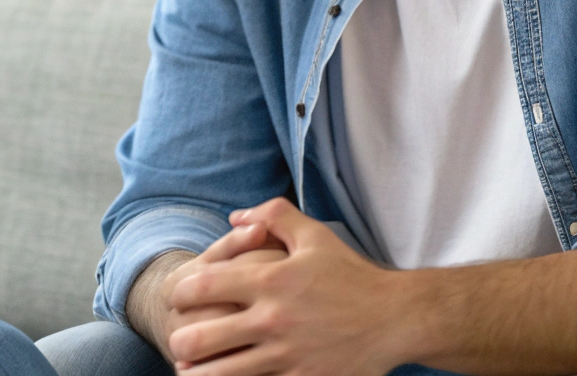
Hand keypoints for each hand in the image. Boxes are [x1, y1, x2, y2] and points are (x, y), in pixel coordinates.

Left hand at [168, 198, 408, 375]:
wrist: (396, 319)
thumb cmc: (351, 275)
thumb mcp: (313, 235)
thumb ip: (272, 215)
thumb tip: (234, 218)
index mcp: (270, 280)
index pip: (202, 286)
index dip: (180, 294)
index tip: (180, 300)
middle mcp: (273, 320)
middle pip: (200, 339)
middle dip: (181, 342)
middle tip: (180, 342)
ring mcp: (287, 356)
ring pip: (221, 375)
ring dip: (198, 375)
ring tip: (190, 372)